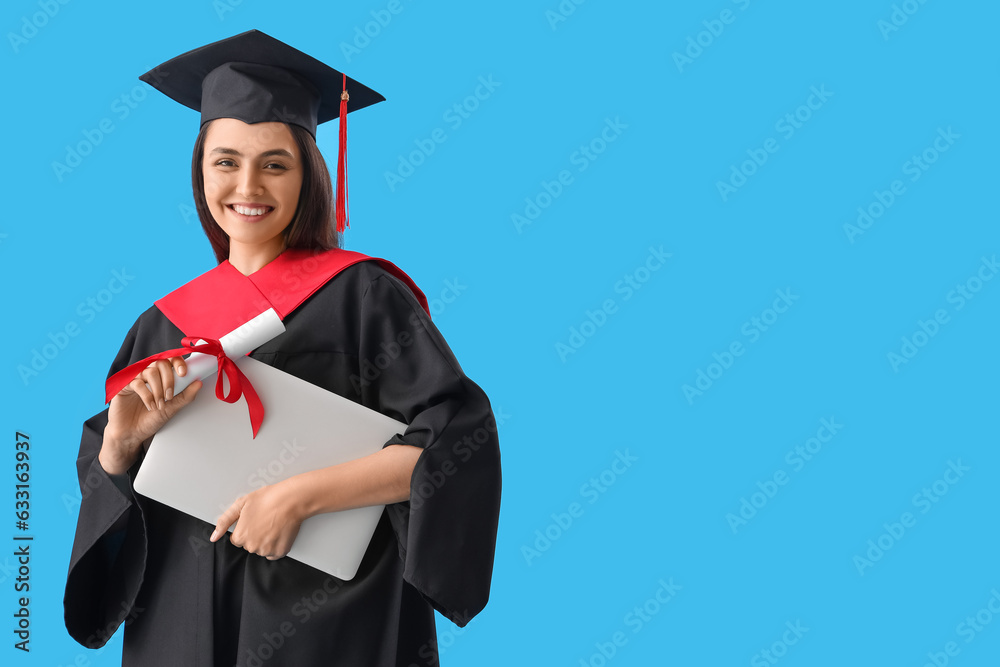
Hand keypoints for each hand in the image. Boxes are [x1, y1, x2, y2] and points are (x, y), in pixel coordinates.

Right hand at [99, 357, 201, 474]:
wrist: (133, 433)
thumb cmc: (151, 419)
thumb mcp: (173, 408)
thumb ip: (186, 396)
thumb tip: (198, 383)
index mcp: (161, 376)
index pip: (170, 360)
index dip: (178, 362)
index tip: (184, 373)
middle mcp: (148, 375)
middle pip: (161, 363)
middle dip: (169, 380)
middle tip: (170, 396)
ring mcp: (136, 379)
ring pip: (150, 372)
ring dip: (158, 390)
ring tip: (160, 404)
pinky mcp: (124, 386)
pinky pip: (137, 383)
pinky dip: (147, 395)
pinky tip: (150, 405)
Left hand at [210, 481, 303, 559]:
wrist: (291, 500)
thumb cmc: (267, 499)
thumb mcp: (240, 504)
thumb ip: (224, 522)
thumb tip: (213, 537)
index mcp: (241, 536)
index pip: (237, 539)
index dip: (246, 528)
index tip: (254, 520)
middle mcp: (252, 546)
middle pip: (249, 545)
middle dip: (255, 535)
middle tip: (264, 520)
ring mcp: (267, 550)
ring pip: (262, 549)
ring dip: (266, 541)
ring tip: (273, 524)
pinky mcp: (280, 552)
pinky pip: (274, 554)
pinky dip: (276, 546)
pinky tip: (278, 532)